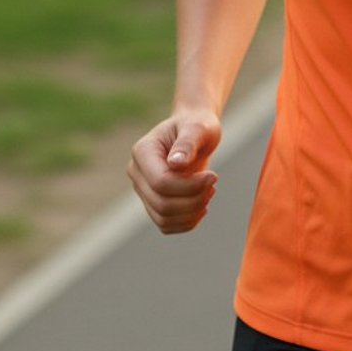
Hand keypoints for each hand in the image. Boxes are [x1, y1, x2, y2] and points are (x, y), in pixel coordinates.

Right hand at [127, 112, 221, 233]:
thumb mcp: (198, 128)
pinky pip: (167, 225)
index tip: (214, 176)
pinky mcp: (153, 202)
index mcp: (143, 151)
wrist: (196, 132)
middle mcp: (137, 172)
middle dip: (194, 199)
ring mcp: (143, 189)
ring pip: (164, 218)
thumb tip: (176, 164)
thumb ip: (188, 143)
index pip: (160, 182)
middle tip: (214, 183)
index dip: (189, 186)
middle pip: (162, 203)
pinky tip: (202, 205)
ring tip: (210, 192)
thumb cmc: (198, 125)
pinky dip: (187, 221)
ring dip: (192, 212)